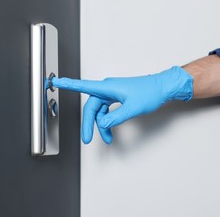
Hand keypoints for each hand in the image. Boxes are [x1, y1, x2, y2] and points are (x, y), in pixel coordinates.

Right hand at [52, 66, 192, 144]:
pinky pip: (106, 110)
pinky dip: (107, 121)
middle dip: (88, 124)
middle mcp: (107, 89)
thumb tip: (101, 124)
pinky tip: (109, 130)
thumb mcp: (132, 108)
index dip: (67, 84)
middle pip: (91, 107)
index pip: (83, 86)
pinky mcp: (117, 97)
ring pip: (99, 111)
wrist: (163, 88)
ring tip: (107, 138)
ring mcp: (112, 93)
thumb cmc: (150, 92)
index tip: (55, 81)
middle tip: (86, 139)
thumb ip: (115, 117)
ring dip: (100, 125)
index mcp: (107, 87)